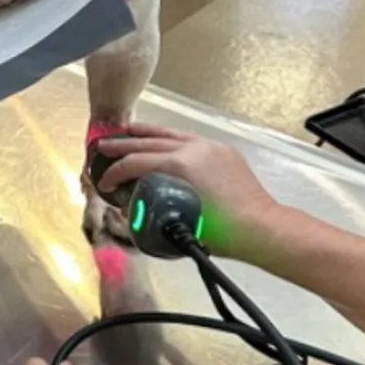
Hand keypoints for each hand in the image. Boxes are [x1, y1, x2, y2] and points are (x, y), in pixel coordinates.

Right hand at [96, 122, 282, 262]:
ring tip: (128, 131)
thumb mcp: (179, 223)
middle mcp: (195, 148)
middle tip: (103, 147)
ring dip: (147, 133)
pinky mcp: (222, 151)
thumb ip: (152, 213)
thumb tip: (132, 208)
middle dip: (124, 144)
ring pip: (171, 134)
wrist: (261, 228)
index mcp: (182, 165)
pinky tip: (163, 140)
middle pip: (151, 141)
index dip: (116, 172)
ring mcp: (210, 147)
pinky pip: (189, 139)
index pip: (138, 162)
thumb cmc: (223, 233)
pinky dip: (170, 137)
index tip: (104, 183)